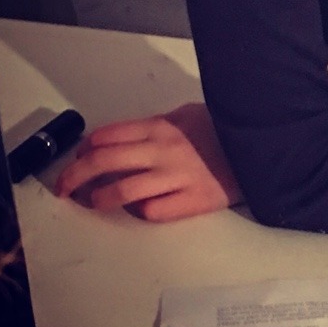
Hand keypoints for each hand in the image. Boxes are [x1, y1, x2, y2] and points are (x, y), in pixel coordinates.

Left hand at [54, 102, 242, 221]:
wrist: (264, 150)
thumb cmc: (226, 129)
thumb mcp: (191, 114)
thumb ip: (160, 124)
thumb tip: (129, 138)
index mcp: (161, 127)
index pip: (107, 137)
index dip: (85, 149)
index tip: (78, 158)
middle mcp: (163, 151)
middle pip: (102, 163)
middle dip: (73, 177)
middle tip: (63, 188)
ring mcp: (176, 178)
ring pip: (119, 193)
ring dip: (97, 199)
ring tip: (93, 202)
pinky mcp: (191, 202)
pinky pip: (150, 212)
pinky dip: (138, 211)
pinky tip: (139, 208)